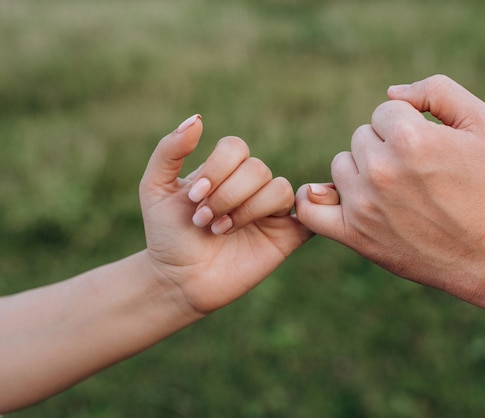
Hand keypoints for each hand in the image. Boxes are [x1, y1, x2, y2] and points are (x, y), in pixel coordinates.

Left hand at [140, 115, 311, 313]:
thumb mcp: (155, 188)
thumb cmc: (167, 235)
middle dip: (227, 195)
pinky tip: (269, 226)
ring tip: (221, 231)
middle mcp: (250, 187)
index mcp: (225, 171)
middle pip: (257, 169)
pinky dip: (305, 212)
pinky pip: (308, 216)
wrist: (178, 280)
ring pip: (280, 189)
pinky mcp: (286, 237)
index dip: (218, 168)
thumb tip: (197, 119)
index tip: (194, 198)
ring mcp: (270, 211)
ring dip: (248, 210)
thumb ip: (169, 150)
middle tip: (203, 221)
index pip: (236, 147)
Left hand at [296, 75, 484, 296]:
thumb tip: (391, 94)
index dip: (407, 126)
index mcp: (410, 138)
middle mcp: (381, 169)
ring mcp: (364, 203)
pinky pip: (310, 209)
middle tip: (415, 174)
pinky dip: (314, 200)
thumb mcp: (481, 122)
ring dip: (361, 172)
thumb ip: (437, 90)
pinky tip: (329, 197)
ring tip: (395, 191)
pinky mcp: (353, 233)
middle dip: (386, 147)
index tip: (426, 149)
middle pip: (361, 136)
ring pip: (341, 165)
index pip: (384, 112)